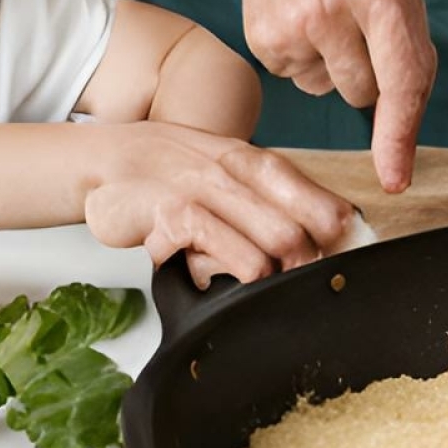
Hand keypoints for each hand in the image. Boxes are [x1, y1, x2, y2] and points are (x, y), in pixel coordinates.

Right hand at [80, 121, 358, 285]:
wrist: (108, 160)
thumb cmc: (174, 172)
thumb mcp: (230, 174)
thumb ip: (274, 200)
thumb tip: (337, 231)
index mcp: (259, 164)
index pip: (323, 206)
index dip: (339, 244)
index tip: (339, 264)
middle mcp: (237, 173)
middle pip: (298, 235)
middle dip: (301, 271)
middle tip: (290, 287)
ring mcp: (205, 192)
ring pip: (266, 252)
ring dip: (262, 279)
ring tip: (243, 280)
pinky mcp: (172, 216)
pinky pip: (218, 259)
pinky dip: (220, 276)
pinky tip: (203, 273)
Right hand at [213, 0, 433, 192]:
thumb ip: (408, 39)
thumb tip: (411, 109)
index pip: (402, 80)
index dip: (400, 136)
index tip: (396, 178)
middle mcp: (338, 9)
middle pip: (366, 93)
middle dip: (367, 76)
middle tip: (353, 26)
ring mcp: (296, 25)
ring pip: (330, 89)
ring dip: (332, 66)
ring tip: (321, 14)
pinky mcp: (265, 39)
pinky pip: (297, 78)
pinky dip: (301, 58)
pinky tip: (296, 18)